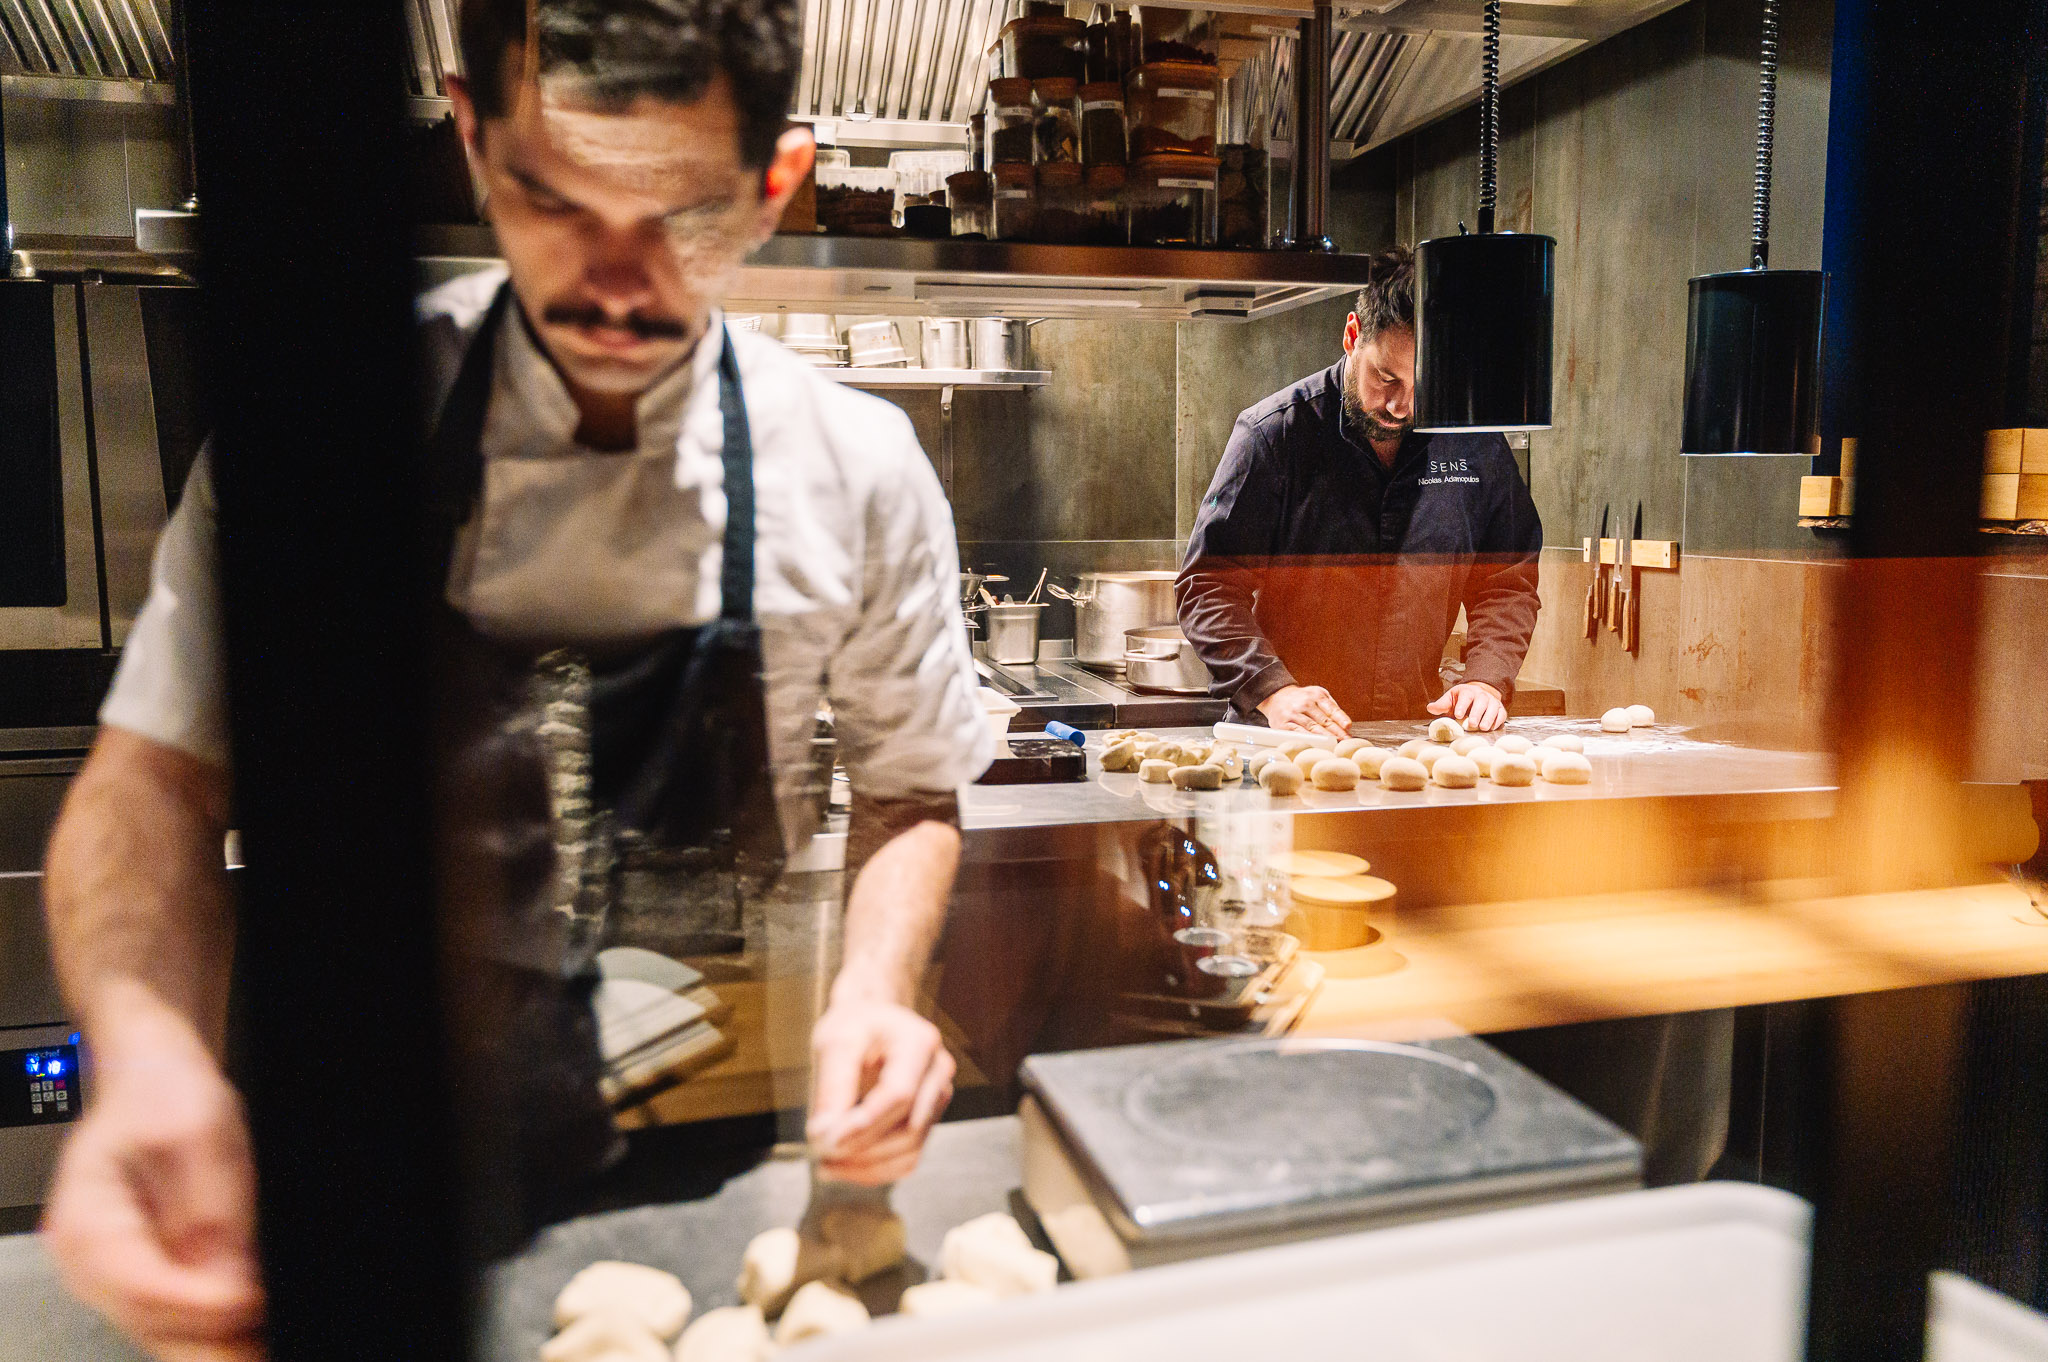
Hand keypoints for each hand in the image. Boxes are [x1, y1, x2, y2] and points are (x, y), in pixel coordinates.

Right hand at [43, 1016, 262, 1361]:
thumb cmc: (163, 1091)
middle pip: (149, 1321)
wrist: (152, 1077)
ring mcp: (113, 1271)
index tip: (250, 1302)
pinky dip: (208, 1326)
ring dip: (212, 1342)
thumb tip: (226, 1276)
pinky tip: (245, 1327)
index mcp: (88, 1221)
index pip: (142, 1286)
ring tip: (259, 1345)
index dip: (200, 1305)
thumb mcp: (197, 1131)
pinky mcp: (142, 1271)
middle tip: (260, 1348)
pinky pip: (172, 1313)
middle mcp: (89, 1259)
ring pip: (161, 1328)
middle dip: (209, 1342)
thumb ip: (209, 1205)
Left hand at [807, 996, 954, 1185]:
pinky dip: (876, 1170)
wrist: (873, 1019)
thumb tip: (824, 1136)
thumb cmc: (854, 1024)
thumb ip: (832, 1086)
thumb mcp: (835, 1041)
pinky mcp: (928, 1120)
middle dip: (862, 1149)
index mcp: (919, 1042)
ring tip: (825, 1164)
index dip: (864, 1124)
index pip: (899, 1094)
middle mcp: (938, 1072)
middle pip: (908, 1127)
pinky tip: (843, 1167)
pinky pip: (908, 1157)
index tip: (825, 1141)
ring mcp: (937, 1098)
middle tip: (818, 1153)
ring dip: (867, 1166)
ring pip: (910, 1149)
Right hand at [1257, 684, 1351, 738]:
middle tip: (1346, 741)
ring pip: (1311, 728)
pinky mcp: (1284, 724)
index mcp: (1315, 695)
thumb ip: (1331, 706)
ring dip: (1324, 737)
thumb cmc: (1302, 699)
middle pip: (1323, 720)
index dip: (1340, 718)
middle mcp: (1304, 703)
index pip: (1331, 708)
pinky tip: (1317, 745)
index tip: (1348, 727)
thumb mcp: (1317, 694)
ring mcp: (1293, 714)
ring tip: (1335, 745)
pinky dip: (1309, 740)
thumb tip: (1346, 724)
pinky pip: (1298, 734)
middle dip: (1336, 732)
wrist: (1276, 697)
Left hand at [1429, 681, 1506, 732]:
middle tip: (1472, 723)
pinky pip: (1501, 714)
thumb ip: (1442, 704)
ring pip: (1493, 707)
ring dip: (1488, 717)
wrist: (1479, 694)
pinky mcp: (1500, 709)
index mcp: (1468, 692)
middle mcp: (1481, 695)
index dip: (1462, 705)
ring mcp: (1492, 701)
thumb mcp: (1450, 699)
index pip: (1465, 696)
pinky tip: (1492, 727)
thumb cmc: (1462, 699)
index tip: (1458, 715)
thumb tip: (1430, 708)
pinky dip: (1498, 720)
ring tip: (1483, 727)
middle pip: (1481, 701)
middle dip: (1477, 713)